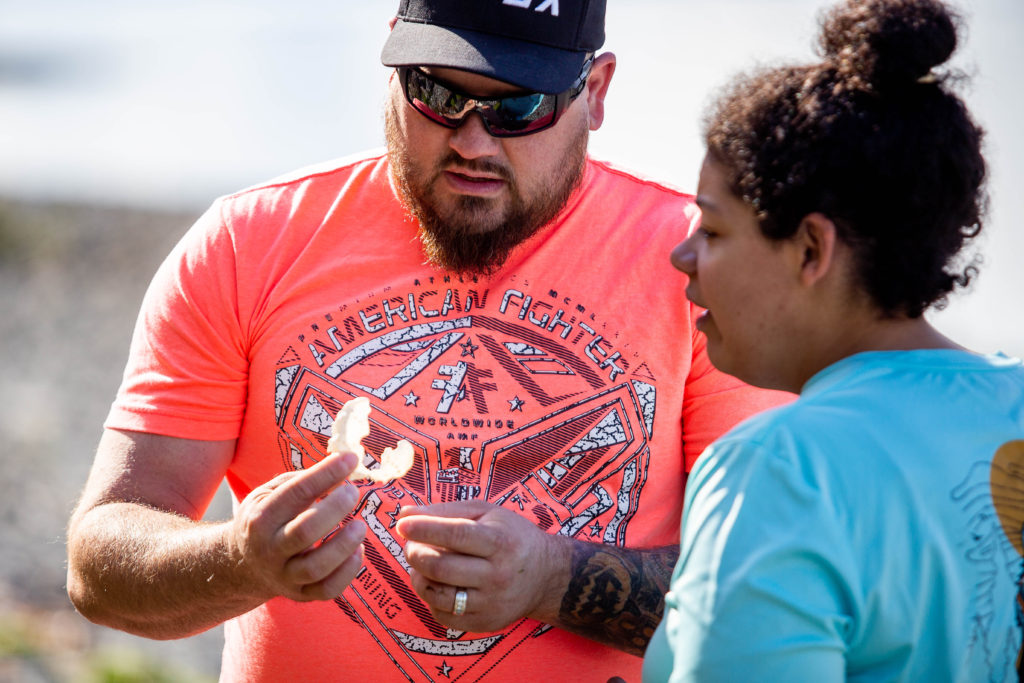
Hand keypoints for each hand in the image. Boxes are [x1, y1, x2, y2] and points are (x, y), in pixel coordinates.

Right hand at [230, 452, 365, 601]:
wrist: (243, 563)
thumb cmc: (266, 518)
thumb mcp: (271, 493)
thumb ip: (303, 481)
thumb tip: (342, 468)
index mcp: (261, 518)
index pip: (296, 493)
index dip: (326, 474)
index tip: (350, 459)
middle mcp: (269, 549)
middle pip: (304, 532)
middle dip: (334, 509)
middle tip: (352, 492)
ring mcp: (284, 576)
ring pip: (315, 568)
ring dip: (343, 545)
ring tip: (360, 526)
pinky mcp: (299, 594)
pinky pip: (327, 590)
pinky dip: (348, 572)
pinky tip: (358, 551)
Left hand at [396, 501, 569, 632]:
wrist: (546, 575)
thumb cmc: (510, 536)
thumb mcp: (486, 513)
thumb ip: (446, 511)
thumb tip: (406, 513)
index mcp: (500, 542)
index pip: (456, 534)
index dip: (424, 528)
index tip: (402, 524)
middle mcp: (498, 575)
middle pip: (441, 568)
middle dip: (415, 553)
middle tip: (410, 545)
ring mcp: (492, 603)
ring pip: (438, 594)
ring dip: (418, 576)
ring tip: (421, 564)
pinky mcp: (486, 623)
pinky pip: (443, 614)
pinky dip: (430, 597)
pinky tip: (436, 583)